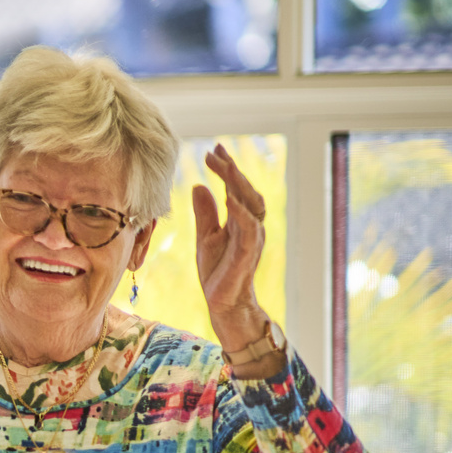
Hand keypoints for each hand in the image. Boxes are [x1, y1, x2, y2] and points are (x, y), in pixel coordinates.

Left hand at [192, 144, 273, 364]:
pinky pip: (248, 228)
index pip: (236, 188)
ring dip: (237, 184)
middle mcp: (251, 225)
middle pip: (246, 190)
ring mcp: (252, 238)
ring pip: (251, 204)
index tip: (214, 149)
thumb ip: (205, 213)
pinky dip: (240, 212)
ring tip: (224, 167)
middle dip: (232, 170)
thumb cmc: (218, 270)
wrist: (223, 302)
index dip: (227, 168)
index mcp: (240, 220)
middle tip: (216, 152)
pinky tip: (229, 198)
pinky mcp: (247, 253)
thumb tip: (199, 186)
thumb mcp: (206, 236)